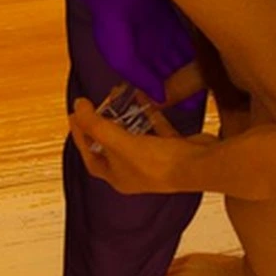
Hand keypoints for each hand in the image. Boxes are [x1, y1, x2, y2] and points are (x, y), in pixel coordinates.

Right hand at [61, 0, 203, 106]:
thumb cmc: (111, 25)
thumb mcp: (123, 59)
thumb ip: (143, 79)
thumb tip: (159, 99)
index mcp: (135, 63)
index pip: (156, 85)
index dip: (171, 97)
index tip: (188, 109)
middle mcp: (150, 53)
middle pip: (173, 74)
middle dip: (187, 86)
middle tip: (205, 99)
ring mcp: (162, 37)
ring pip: (182, 60)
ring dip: (194, 71)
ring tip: (211, 83)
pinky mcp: (172, 22)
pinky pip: (187, 41)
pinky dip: (197, 51)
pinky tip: (211, 60)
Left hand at [68, 98, 213, 194]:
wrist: (199, 166)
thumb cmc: (159, 164)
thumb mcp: (119, 143)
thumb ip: (96, 125)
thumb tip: (77, 106)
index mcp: (118, 178)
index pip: (91, 158)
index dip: (80, 138)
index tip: (75, 117)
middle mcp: (134, 172)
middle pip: (111, 147)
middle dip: (102, 126)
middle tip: (96, 106)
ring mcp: (154, 161)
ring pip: (134, 137)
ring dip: (125, 118)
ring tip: (116, 99)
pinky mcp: (172, 149)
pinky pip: (156, 128)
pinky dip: (149, 114)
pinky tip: (144, 98)